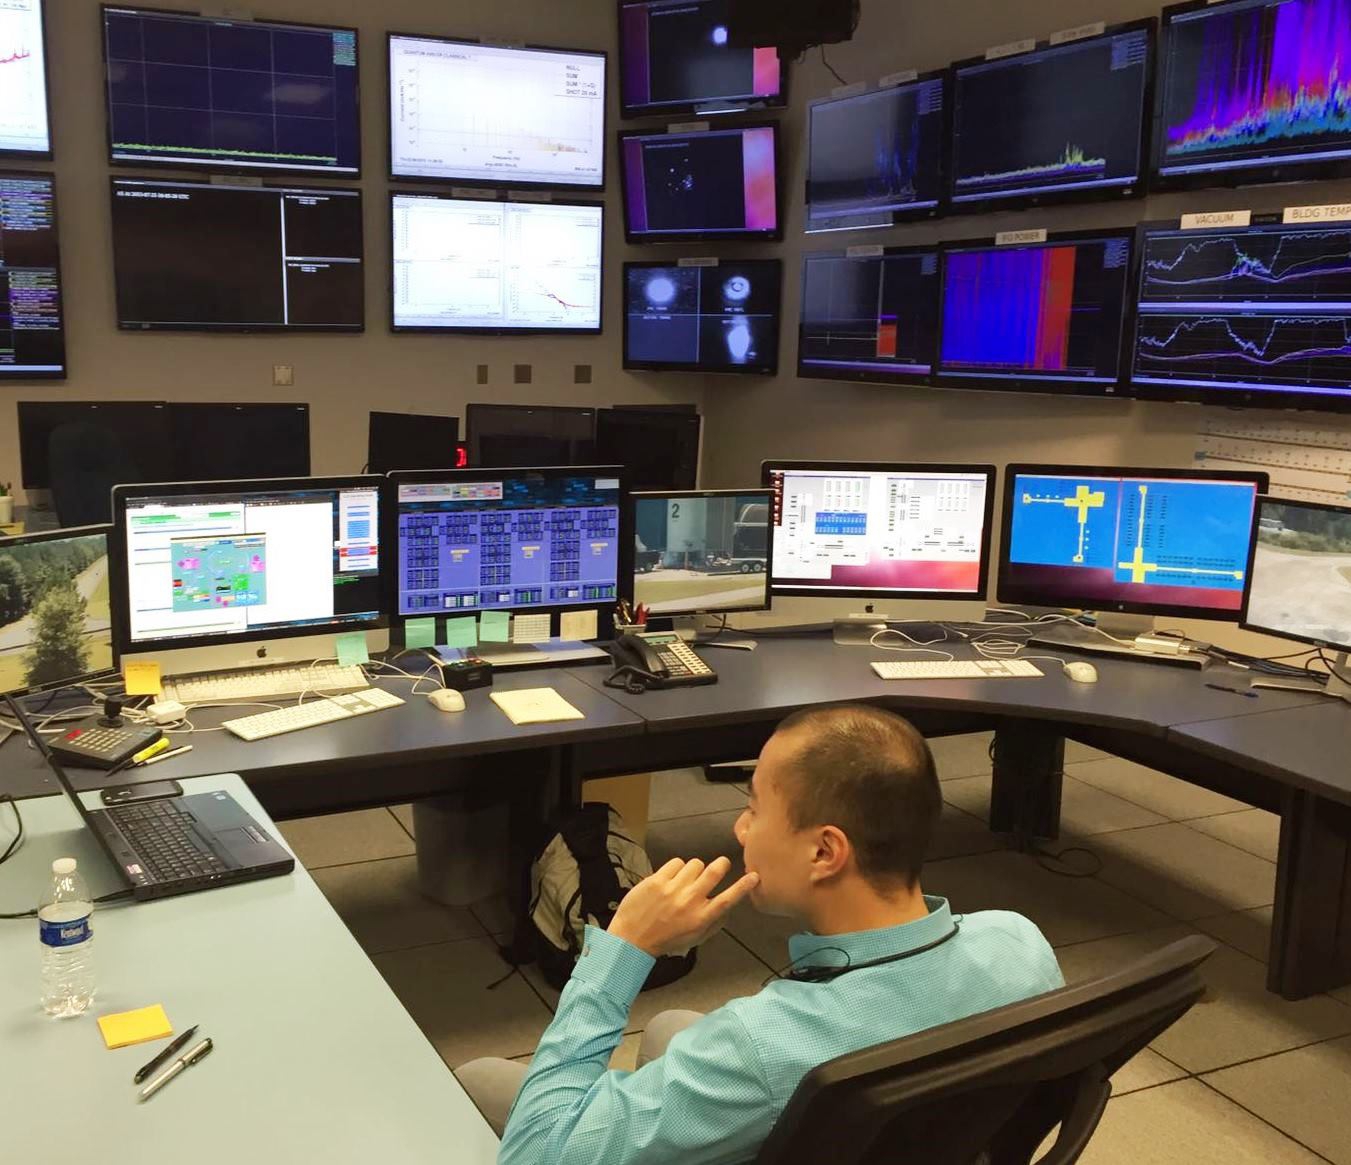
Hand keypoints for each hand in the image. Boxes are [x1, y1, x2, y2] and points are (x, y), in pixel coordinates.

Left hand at [608, 857, 758, 958]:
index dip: (743, 886)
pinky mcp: (657, 880)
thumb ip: (714, 923)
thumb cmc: (666, 939)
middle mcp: (690, 901)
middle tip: (719, 865)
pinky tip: (670, 879)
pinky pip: (676, 862)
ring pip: (695, 863)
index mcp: (702, 918)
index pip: (728, 899)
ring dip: (694, 869)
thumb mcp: (695, 938)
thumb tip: (729, 908)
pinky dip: (676, 868)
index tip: (754, 876)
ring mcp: (673, 889)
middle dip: (721, 864)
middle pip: (714, 871)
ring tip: (685, 880)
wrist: (632, 938)